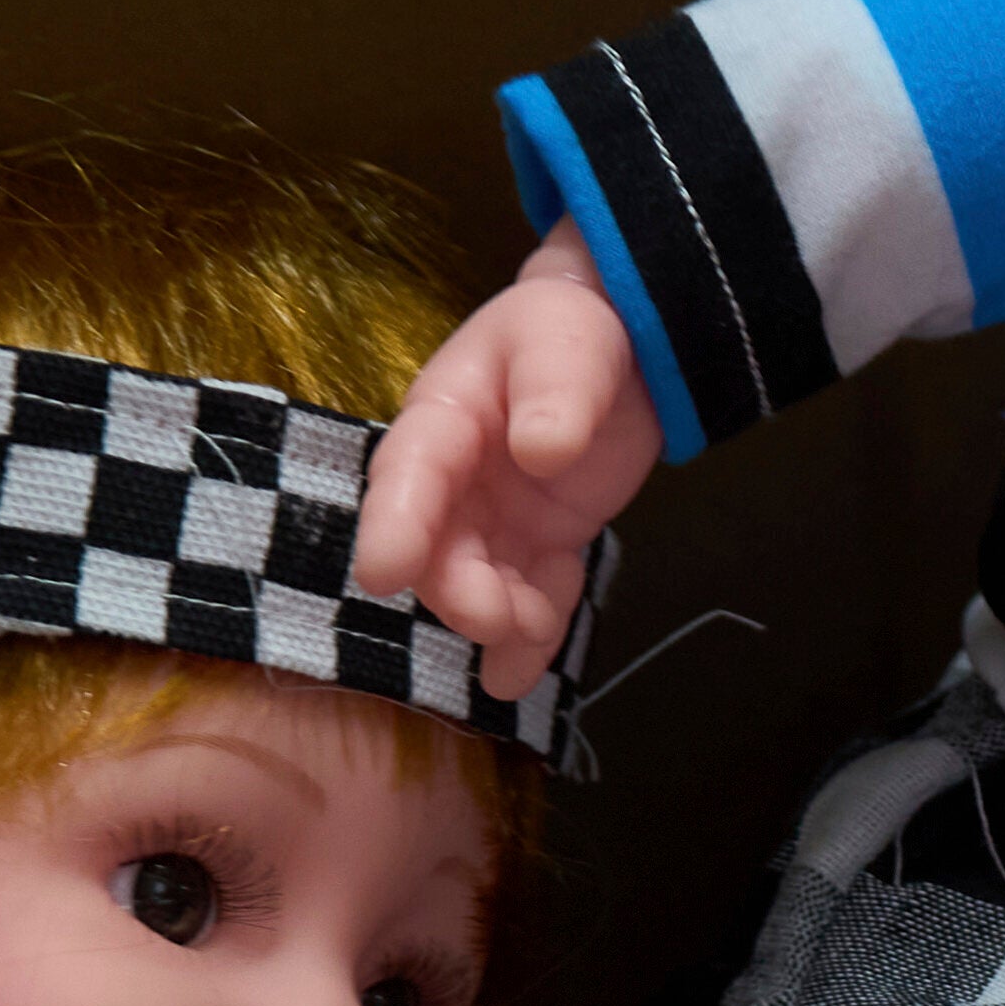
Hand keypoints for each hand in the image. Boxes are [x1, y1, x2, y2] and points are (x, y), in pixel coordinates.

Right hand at [343, 244, 661, 686]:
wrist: (622, 347)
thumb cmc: (568, 334)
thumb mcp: (563, 344)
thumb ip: (554, 391)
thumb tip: (542, 450)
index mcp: (445, 418)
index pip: (411, 473)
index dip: (393, 525)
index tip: (382, 574)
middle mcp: (457, 480)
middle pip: (440, 544)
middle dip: (456, 588)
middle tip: (490, 618)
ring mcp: (497, 518)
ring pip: (481, 580)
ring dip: (496, 619)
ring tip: (525, 641)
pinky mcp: (540, 543)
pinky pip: (533, 593)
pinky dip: (533, 632)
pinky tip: (525, 671)